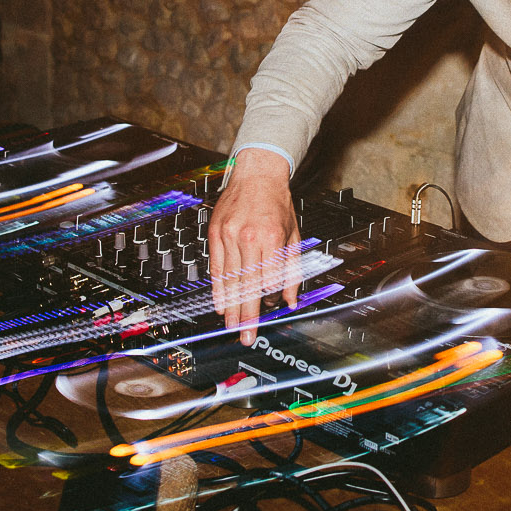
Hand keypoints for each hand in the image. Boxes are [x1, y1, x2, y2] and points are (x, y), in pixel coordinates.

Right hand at [205, 147, 300, 344]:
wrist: (256, 175)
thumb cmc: (277, 204)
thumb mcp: (294, 235)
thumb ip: (292, 270)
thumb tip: (291, 300)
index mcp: (272, 238)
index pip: (269, 279)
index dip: (269, 298)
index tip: (268, 310)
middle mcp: (248, 237)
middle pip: (247, 284)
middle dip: (247, 314)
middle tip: (246, 335)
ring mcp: (229, 235)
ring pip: (230, 279)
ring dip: (230, 306)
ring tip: (231, 326)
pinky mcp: (215, 234)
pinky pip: (216, 267)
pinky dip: (218, 288)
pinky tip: (220, 304)